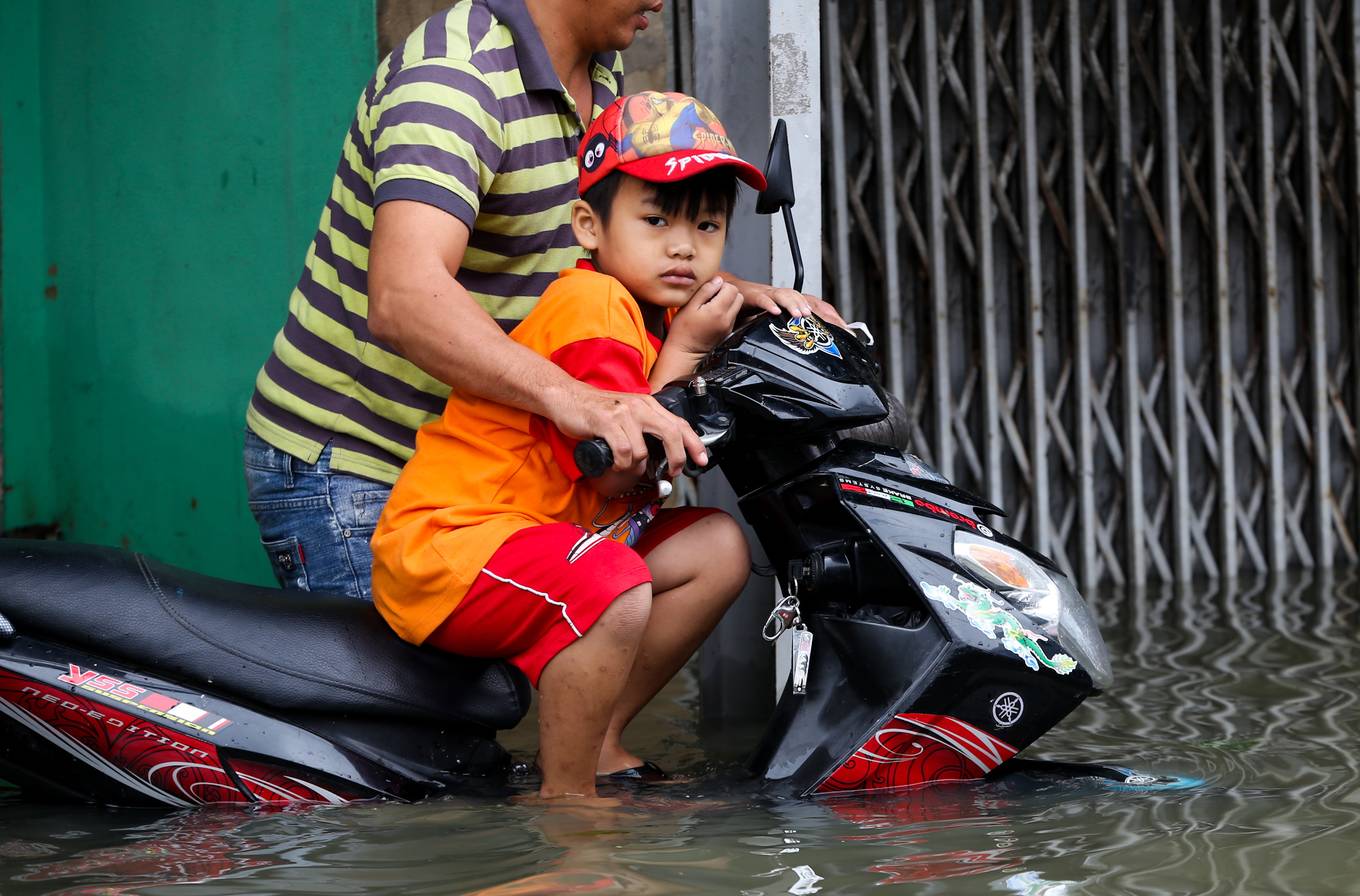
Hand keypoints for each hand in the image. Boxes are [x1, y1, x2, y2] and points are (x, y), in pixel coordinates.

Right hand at [549, 383, 705, 476]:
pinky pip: (623, 452)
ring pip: (642, 450)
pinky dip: (620, 463)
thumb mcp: (627, 413)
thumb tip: (663, 451)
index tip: (701, 460)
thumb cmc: (596, 409)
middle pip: (670, 434)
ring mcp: (623, 413)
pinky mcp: (606, 422)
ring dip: (634, 465)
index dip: (694, 443)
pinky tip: (614, 462)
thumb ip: (645, 427)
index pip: (679, 423)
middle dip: (676, 457)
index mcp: (648, 405)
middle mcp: (639, 406)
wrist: (567, 396)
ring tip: (623, 463)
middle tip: (672, 472)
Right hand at [669, 276, 744, 353]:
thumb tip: (717, 280)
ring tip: (712, 305)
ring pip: (737, 305)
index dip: (721, 285)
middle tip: (712, 296)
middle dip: (727, 292)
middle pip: (738, 296)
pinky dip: (726, 311)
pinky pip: (733, 315)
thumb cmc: (682, 331)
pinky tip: (713, 314)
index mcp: (717, 311)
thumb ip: (705, 291)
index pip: (732, 288)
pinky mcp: (728, 331)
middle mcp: (727, 319)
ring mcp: (729, 326)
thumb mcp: (689, 306)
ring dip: (728, 301)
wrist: (684, 353)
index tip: (710, 289)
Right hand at [722, 274, 846, 325]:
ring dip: (793, 303)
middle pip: (802, 297)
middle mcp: (780, 296)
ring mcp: (767, 294)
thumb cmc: (750, 309)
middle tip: (824, 322)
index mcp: (787, 302)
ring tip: (800, 314)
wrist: (728, 294)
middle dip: (813, 308)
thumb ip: (785, 331)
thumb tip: (803, 348)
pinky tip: (775, 311)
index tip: (843, 327)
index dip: (828, 314)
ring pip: (784, 294)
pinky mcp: (752, 296)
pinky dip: (769, 304)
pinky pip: (762, 299)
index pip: (813, 304)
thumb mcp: (771, 322)